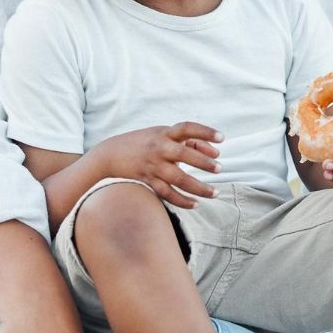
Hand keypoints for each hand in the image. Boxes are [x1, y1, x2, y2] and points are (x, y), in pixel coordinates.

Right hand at [93, 122, 221, 208]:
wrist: (109, 154)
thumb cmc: (144, 142)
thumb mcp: (162, 134)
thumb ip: (188, 140)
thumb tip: (214, 152)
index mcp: (164, 133)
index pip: (187, 128)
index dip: (205, 131)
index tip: (222, 138)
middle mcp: (159, 148)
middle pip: (185, 155)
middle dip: (204, 163)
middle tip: (219, 168)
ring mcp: (153, 165)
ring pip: (178, 178)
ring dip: (198, 187)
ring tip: (215, 193)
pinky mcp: (147, 180)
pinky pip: (167, 193)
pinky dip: (182, 200)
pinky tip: (195, 204)